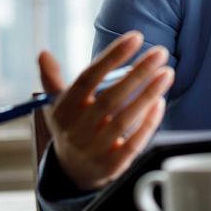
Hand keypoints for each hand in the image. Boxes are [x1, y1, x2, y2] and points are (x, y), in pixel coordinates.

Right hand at [38, 31, 173, 190]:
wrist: (73, 173)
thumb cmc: (73, 126)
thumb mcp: (59, 105)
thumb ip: (53, 79)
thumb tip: (43, 53)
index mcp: (64, 110)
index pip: (88, 79)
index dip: (112, 56)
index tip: (136, 36)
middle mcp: (77, 131)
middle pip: (109, 98)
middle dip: (137, 73)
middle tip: (161, 52)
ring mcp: (94, 150)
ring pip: (124, 120)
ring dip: (147, 94)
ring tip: (167, 72)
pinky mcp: (111, 166)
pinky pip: (133, 144)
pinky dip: (148, 123)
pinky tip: (160, 101)